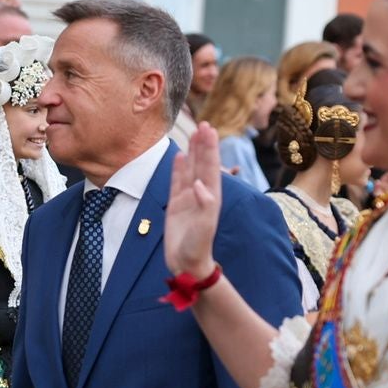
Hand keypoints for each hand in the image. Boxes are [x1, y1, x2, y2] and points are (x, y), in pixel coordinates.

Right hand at [166, 121, 222, 277]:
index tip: (209, 130)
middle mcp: (201, 194)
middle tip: (204, 124)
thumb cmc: (198, 247)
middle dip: (203, 144)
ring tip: (194, 133)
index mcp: (211, 197)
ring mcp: (188, 198)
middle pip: (202, 164)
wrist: (186, 263)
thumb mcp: (204, 228)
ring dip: (192, 152)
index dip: (210, 148)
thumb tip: (200, 184)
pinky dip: (178, 168)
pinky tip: (178, 156)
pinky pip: (177, 182)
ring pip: (190, 169)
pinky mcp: (176, 204)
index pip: (211, 167)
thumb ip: (205, 205)